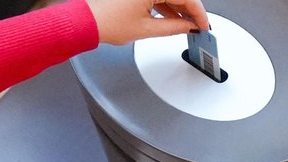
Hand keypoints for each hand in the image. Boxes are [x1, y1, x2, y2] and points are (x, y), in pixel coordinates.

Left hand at [87, 0, 208, 44]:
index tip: (204, 25)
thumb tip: (188, 27)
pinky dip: (164, 6)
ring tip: (184, 26)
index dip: (199, 14)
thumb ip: (173, 28)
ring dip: (177, 9)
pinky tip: (170, 18)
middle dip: (189, 11)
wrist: (84, 22)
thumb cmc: (106, 22)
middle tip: (196, 26)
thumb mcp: (146, 29)